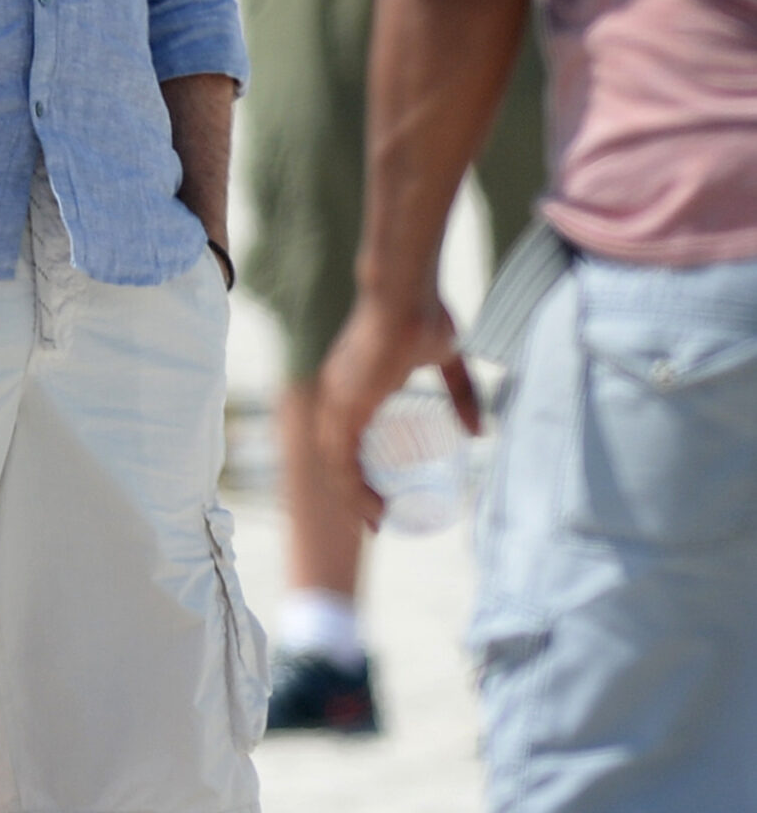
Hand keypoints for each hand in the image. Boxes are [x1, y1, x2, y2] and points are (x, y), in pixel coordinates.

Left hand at [317, 289, 478, 529]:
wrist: (407, 292)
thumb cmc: (424, 315)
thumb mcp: (448, 362)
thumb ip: (462, 394)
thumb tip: (479, 432)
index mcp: (349, 385)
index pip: (342, 438)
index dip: (355, 470)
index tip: (379, 498)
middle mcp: (334, 395)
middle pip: (335, 456)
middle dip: (353, 493)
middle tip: (379, 519)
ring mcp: (335, 400)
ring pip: (334, 463)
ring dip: (352, 497)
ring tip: (377, 520)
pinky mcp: (344, 405)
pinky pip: (341, 458)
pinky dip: (353, 486)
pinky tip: (372, 505)